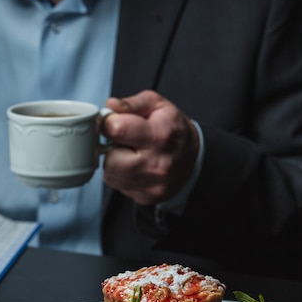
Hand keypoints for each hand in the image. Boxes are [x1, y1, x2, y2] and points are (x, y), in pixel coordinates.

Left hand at [102, 90, 199, 205]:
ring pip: (110, 176)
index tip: (112, 123)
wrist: (193, 158)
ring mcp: (152, 184)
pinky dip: (121, 176)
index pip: (117, 130)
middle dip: (111, 148)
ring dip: (115, 163)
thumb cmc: (173, 129)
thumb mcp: (158, 106)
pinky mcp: (146, 197)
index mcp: (159, 136)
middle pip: (110, 160)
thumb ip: (133, 104)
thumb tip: (111, 106)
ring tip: (130, 154)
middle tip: (123, 143)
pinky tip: (135, 167)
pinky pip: (118, 187)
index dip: (108, 124)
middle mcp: (156, 163)